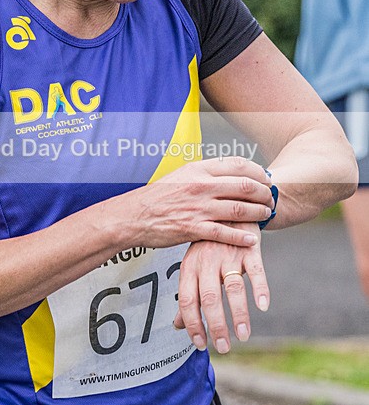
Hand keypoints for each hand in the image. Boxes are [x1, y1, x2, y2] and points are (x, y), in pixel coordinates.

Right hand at [127, 156, 273, 249]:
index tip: (266, 178)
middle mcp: (200, 185)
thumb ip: (204, 173)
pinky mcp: (193, 228)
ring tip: (266, 215)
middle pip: (245, 186)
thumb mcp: (181, 175)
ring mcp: (198, 207)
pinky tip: (251, 239)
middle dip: (264, 193)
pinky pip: (224, 233)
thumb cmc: (157, 196)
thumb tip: (227, 172)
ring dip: (258, 213)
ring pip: (239, 209)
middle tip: (271, 198)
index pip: (238, 164)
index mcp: (198, 169)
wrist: (133, 216)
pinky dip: (241, 236)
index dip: (258, 171)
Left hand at [173, 222, 268, 353]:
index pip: (188, 300)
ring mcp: (229, 254)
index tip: (201, 344)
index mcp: (190, 267)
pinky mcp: (250, 248)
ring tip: (243, 336)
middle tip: (224, 347)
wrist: (229, 208)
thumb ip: (188, 295)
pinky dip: (260, 288)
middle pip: (210, 297)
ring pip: (233, 287)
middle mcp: (207, 261)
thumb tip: (178, 326)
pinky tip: (263, 306)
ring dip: (239, 313)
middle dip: (216, 325)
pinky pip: (256, 270)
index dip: (193, 324)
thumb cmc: (207, 245)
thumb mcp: (192, 266)